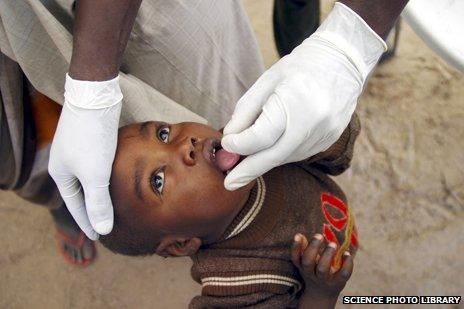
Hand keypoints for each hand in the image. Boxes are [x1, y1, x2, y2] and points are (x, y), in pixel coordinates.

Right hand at [48, 74, 122, 239]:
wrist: (95, 97)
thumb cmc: (92, 138)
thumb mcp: (95, 175)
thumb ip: (99, 203)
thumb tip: (103, 230)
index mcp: (61, 174)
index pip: (75, 206)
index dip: (88, 222)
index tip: (99, 237)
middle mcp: (67, 163)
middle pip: (82, 193)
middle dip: (93, 209)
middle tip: (106, 225)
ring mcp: (79, 150)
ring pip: (91, 179)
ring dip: (101, 193)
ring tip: (114, 206)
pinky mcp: (92, 140)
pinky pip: (99, 166)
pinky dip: (107, 177)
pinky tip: (118, 180)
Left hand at [221, 3, 385, 189]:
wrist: (342, 62)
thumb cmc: (300, 67)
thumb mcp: (266, 81)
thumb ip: (246, 112)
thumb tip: (230, 139)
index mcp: (295, 101)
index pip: (261, 136)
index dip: (240, 145)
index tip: (226, 144)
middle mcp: (313, 122)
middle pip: (274, 156)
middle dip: (248, 171)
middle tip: (229, 184)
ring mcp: (325, 134)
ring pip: (285, 157)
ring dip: (264, 160)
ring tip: (248, 156)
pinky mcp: (329, 141)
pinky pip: (298, 154)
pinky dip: (281, 153)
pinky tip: (274, 145)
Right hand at [291, 234, 352, 299]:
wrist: (321, 295)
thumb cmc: (314, 272)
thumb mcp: (307, 262)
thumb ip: (304, 248)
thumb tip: (299, 235)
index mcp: (302, 267)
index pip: (295, 257)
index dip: (296, 247)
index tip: (298, 235)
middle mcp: (311, 274)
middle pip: (308, 263)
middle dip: (313, 248)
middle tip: (319, 235)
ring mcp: (324, 279)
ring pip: (322, 269)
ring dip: (327, 255)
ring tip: (333, 244)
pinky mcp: (338, 283)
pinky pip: (343, 274)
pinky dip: (346, 264)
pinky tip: (347, 254)